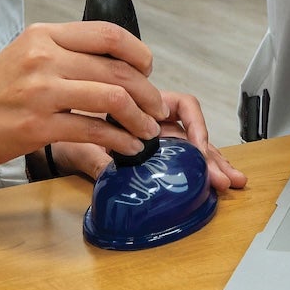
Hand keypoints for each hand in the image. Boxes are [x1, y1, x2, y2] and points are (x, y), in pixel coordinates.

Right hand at [0, 21, 165, 170]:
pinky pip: (94, 131)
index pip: (108, 34)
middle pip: (118, 70)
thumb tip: (110, 66)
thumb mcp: (25, 55)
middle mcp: (45, 58)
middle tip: (156, 108)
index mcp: (44, 36)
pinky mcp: (38, 126)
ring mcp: (42, 92)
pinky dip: (119, 141)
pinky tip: (127, 148)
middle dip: (148, 92)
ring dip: (140, 119)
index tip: (148, 70)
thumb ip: (63, 54)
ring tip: (147, 131)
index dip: (139, 53)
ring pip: (113, 99)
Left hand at [48, 90, 248, 192]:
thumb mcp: (81, 145)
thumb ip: (95, 154)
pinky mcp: (159, 159)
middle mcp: (156, 123)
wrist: (58, 144)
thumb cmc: (69, 133)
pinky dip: (202, 171)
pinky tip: (218, 182)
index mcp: (143, 108)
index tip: (196, 147)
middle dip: (212, 154)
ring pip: (195, 148)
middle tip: (225, 177)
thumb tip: (110, 166)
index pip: (182, 106)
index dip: (195, 125)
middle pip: (195, 132)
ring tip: (232, 181)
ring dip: (214, 164)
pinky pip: (186, 161)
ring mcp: (160, 141)